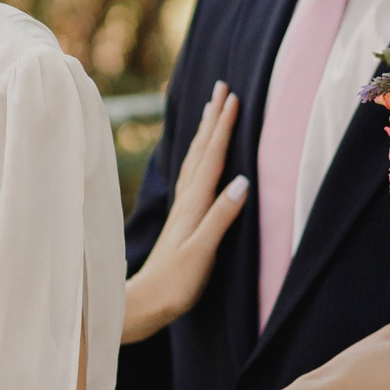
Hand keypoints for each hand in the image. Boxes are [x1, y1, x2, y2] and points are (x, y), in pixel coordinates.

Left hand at [122, 82, 249, 343]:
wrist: (146, 302)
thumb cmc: (175, 282)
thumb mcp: (202, 252)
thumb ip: (221, 217)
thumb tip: (243, 182)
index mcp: (194, 204)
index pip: (212, 158)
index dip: (223, 127)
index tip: (233, 98)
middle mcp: (186, 200)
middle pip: (201, 150)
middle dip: (213, 118)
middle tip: (222, 87)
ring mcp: (182, 208)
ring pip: (195, 159)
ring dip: (205, 132)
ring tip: (212, 109)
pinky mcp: (182, 218)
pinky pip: (192, 174)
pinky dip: (199, 155)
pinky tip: (199, 155)